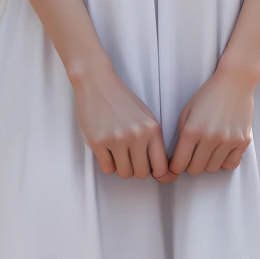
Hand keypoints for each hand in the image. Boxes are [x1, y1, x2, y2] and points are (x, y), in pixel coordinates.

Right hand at [71, 61, 173, 179]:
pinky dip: (108, 164)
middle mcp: (136, 135)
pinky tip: (107, 151)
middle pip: (142, 173)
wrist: (97, 83)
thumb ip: (153, 140)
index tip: (158, 176)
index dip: (160, 175)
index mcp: (152, 129)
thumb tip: (161, 168)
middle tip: (132, 159)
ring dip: (122, 167)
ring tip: (119, 153)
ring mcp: (116, 139)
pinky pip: (107, 168)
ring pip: (125, 173)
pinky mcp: (98, 142)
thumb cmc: (121, 100)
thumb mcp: (146, 117)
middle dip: (137, 170)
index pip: (162, 166)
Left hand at [169, 64, 255, 176]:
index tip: (177, 165)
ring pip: (213, 168)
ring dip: (208, 163)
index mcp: (192, 130)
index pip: (180, 163)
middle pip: (196, 169)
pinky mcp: (243, 141)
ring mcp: (228, 140)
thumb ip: (180, 136)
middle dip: (191, 166)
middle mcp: (210, 137)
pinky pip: (231, 164)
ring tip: (208, 151)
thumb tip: (176, 159)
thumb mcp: (187, 112)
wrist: (235, 82)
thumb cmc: (208, 95)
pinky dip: (224, 161)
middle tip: (193, 157)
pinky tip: (221, 151)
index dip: (176, 167)